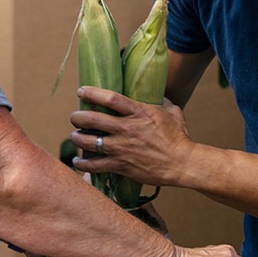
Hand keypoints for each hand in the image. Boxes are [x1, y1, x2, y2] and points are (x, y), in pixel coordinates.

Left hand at [69, 86, 194, 187]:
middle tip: (75, 117)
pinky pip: (94, 165)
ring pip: (88, 142)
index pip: (110, 98)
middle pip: (92, 119)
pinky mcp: (121, 165)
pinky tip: (78, 161)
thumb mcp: (172, 112)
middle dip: (77, 117)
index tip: (81, 91)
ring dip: (76, 138)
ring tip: (75, 136)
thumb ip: (161, 101)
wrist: (182, 164)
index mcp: (138, 112)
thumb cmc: (179, 137)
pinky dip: (82, 164)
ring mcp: (122, 148)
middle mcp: (126, 129)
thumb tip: (156, 94)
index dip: (92, 93)